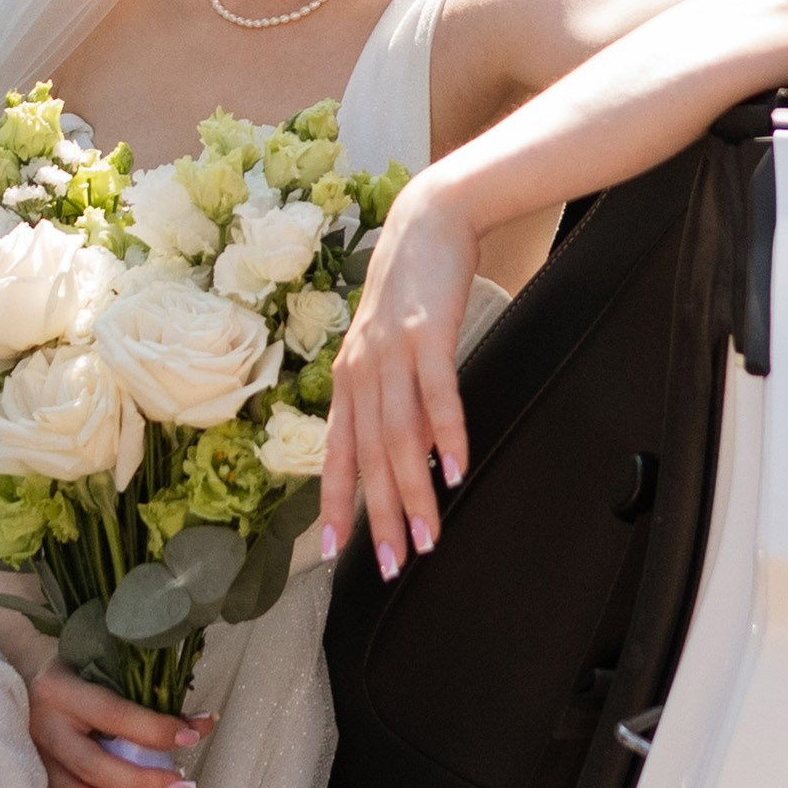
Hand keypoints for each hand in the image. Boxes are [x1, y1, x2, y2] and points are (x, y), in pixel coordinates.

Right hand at [28, 663, 213, 787]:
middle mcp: (45, 728)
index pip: (113, 715)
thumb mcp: (106, 669)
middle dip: (142, 783)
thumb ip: (145, 698)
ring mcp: (40, 760)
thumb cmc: (79, 670)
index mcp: (60, 691)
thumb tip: (199, 725)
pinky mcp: (44, 782)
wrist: (30, 680)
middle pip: (93, 767)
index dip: (154, 731)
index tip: (191, 737)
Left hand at [322, 169, 476, 579]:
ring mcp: (392, 354)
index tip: (333, 553)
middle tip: (392, 567)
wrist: (428, 220)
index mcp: (349, 380)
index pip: (337, 453)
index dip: (335, 504)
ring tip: (426, 537)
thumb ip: (391, 396)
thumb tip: (412, 453)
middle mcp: (362, 372)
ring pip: (400, 438)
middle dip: (379, 518)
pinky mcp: (428, 335)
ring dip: (412, 493)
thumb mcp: (388, 346)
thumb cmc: (411, 289)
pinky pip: (436, 397)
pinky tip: (455, 473)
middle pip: (369, 458)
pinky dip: (446, 438)